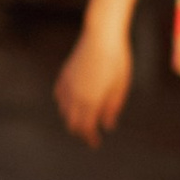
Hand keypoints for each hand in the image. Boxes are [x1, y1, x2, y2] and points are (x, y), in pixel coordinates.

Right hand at [53, 23, 133, 141]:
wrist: (101, 35)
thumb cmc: (116, 61)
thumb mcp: (120, 87)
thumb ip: (112, 108)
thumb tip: (107, 125)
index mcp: (90, 101)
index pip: (86, 128)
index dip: (90, 138)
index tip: (95, 143)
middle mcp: (75, 96)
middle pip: (72, 123)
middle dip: (80, 131)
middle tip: (89, 135)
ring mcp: (67, 85)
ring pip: (63, 110)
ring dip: (72, 118)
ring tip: (83, 119)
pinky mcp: (64, 74)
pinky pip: (59, 95)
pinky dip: (64, 103)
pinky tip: (71, 102)